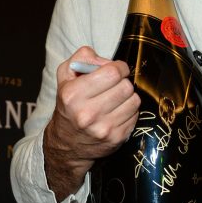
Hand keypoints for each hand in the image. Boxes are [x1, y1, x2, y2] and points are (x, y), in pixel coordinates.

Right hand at [44, 46, 139, 200]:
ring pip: (134, 100)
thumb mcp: (65, 76)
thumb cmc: (69, 105)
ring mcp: (103, 128)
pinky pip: (135, 115)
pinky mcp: (117, 138)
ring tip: (115, 99)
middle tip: (115, 85)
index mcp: (73, 95)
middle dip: (123, 82)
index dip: (119, 67)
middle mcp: (88, 113)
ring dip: (128, 97)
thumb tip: (107, 61)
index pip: (112, 72)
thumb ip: (82, 58)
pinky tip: (116, 113)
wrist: (67, 144)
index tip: (116, 70)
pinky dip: (129, 111)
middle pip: (126, 86)